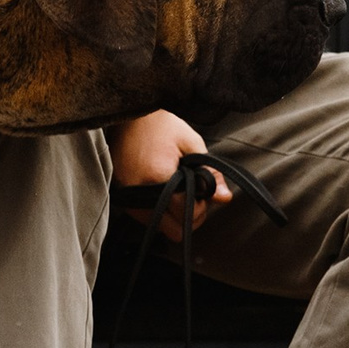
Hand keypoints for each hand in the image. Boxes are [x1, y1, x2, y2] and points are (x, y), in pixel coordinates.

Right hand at [113, 110, 228, 242]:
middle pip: (175, 231)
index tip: (201, 186)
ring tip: (175, 187)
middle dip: (189, 216)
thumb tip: (225, 198)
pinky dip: (161, 210)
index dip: (201, 204)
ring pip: (163, 228)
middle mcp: (138, 196)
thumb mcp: (191, 142)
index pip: (187, 214)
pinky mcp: (123, 202)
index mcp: (157, 178)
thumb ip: (210, 172)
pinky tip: (163, 190)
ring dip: (174, 214)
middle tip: (191, 192)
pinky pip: (149, 220)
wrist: (125, 116)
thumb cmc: (159, 125)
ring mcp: (128, 202)